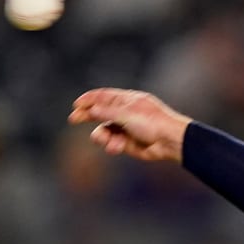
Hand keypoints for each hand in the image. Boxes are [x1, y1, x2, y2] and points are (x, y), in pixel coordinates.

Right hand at [68, 88, 191, 161]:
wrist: (170, 142)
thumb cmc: (153, 122)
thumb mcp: (127, 113)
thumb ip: (106, 112)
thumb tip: (90, 110)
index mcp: (128, 100)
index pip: (104, 96)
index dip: (89, 99)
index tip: (76, 105)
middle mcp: (126, 113)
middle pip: (101, 112)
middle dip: (88, 116)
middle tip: (73, 119)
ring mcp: (127, 128)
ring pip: (105, 130)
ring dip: (102, 136)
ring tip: (105, 141)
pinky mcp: (128, 143)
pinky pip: (113, 142)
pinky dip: (112, 145)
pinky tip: (117, 147)